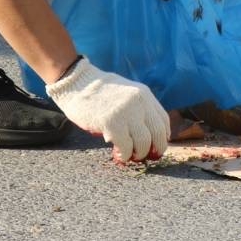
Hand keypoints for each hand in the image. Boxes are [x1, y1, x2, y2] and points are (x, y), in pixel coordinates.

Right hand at [44, 57, 170, 163]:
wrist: (76, 83)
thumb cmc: (98, 91)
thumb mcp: (125, 93)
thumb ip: (137, 107)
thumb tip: (145, 132)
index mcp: (144, 94)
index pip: (163, 120)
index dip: (163, 137)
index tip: (156, 146)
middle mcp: (139, 102)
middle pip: (158, 134)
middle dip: (155, 150)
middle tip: (146, 157)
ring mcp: (126, 112)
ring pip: (144, 143)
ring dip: (138, 154)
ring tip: (130, 156)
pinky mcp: (111, 123)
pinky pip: (126, 147)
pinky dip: (124, 155)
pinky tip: (118, 155)